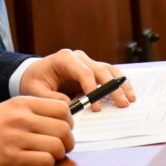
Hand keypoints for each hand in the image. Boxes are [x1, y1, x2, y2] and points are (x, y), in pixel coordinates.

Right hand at [0, 96, 73, 165]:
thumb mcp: (12, 109)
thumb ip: (36, 110)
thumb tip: (67, 118)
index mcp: (21, 103)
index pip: (62, 108)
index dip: (69, 121)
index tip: (64, 127)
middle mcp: (20, 118)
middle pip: (63, 129)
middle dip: (68, 140)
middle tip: (62, 145)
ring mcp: (16, 138)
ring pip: (56, 146)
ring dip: (59, 153)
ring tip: (52, 154)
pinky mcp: (13, 157)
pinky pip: (46, 160)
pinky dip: (48, 162)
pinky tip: (40, 160)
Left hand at [19, 49, 135, 110]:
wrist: (35, 74)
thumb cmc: (35, 81)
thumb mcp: (35, 91)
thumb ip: (51, 98)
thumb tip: (70, 105)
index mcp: (64, 58)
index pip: (84, 72)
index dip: (92, 89)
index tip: (96, 107)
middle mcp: (78, 57)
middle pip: (100, 70)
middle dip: (112, 88)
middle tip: (122, 104)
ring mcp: (87, 62)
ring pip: (108, 70)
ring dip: (121, 84)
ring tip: (130, 99)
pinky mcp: (92, 70)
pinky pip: (109, 74)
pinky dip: (119, 83)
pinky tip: (128, 93)